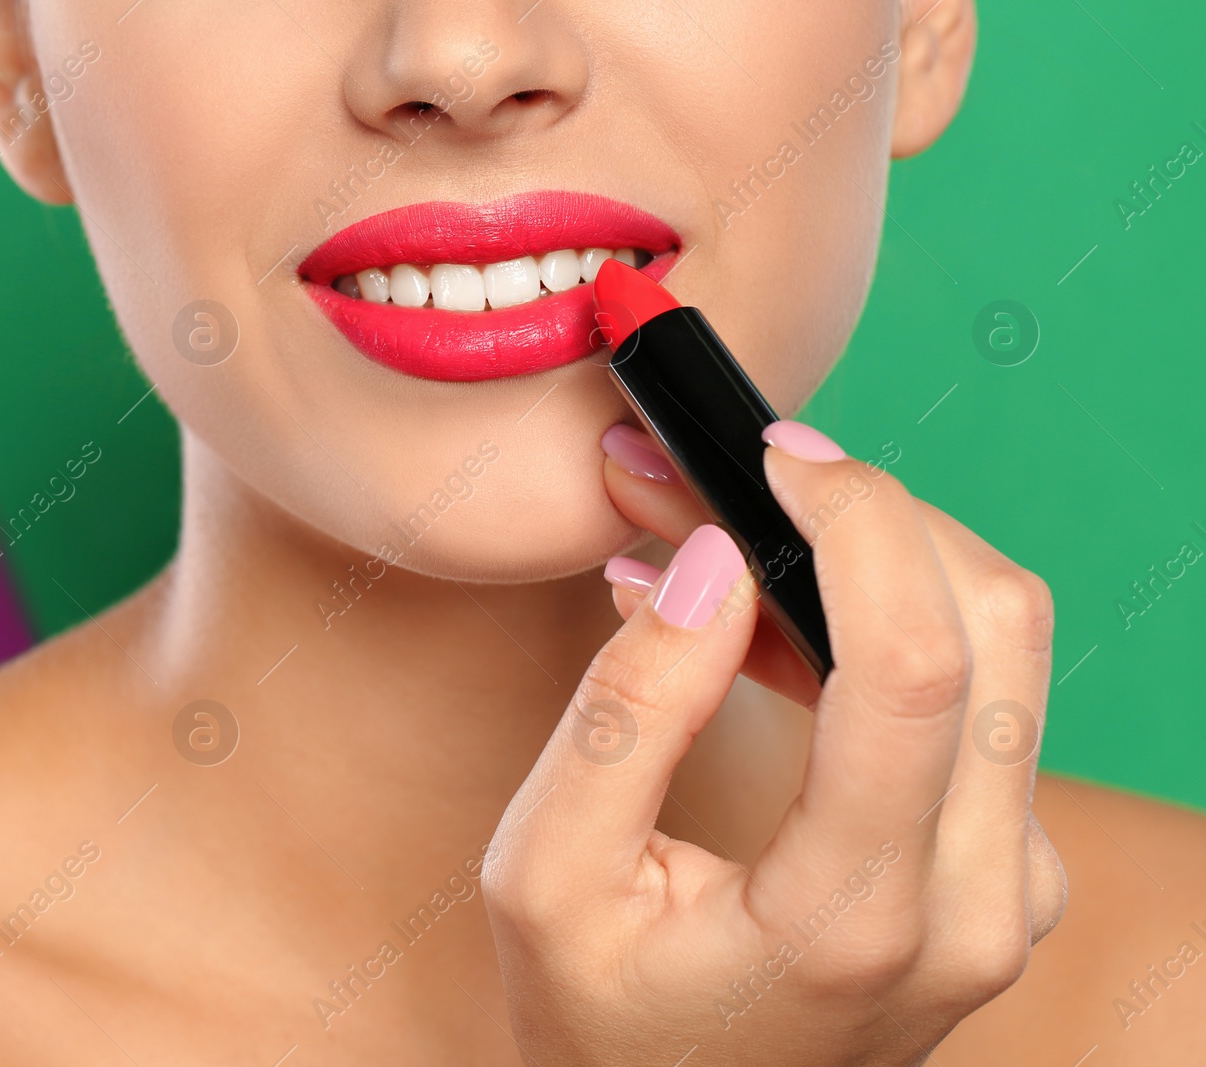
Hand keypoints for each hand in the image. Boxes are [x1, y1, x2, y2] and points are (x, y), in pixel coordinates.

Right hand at [482, 420, 1066, 1064]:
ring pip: (1008, 647)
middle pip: (998, 628)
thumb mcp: (546, 875)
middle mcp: (975, 905)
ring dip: (878, 559)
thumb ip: (624, 714)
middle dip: (873, 514)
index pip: (918, 666)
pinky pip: (983, 698)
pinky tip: (774, 624)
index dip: (855, 523)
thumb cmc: (602, 1021)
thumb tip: (709, 559)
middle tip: (741, 480)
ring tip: (732, 544)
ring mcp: (1009, 889)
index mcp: (856, 917)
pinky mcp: (1005, 867)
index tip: (770, 456)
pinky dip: (889, 621)